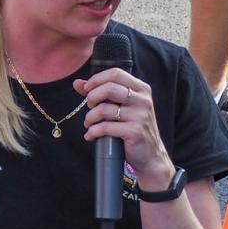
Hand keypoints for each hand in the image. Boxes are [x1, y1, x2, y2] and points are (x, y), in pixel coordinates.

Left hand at [74, 69, 172, 189]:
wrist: (150, 154)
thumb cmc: (131, 127)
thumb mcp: (120, 107)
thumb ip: (99, 93)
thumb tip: (77, 82)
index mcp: (141, 89)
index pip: (115, 74)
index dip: (96, 80)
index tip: (87, 90)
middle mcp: (143, 100)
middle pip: (109, 88)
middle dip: (92, 98)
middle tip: (90, 108)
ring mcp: (141, 116)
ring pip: (104, 109)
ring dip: (89, 118)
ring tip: (90, 124)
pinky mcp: (135, 132)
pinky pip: (104, 127)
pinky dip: (92, 132)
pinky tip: (91, 136)